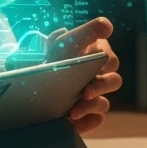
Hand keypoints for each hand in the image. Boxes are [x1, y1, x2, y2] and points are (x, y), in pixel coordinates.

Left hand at [43, 16, 121, 133]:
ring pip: (104, 103)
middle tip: (84, 91)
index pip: (109, 58)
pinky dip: (87, 121)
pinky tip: (73, 120)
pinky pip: (96, 120)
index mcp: (97, 57)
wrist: (33, 82)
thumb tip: (107, 26)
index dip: (104, 60)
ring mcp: (95, 97)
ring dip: (91, 106)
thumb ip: (88, 31)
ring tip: (73, 110)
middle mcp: (99, 77)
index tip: (94, 60)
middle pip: (114, 81)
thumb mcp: (66, 40)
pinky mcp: (88, 114)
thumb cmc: (54, 57)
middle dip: (100, 86)